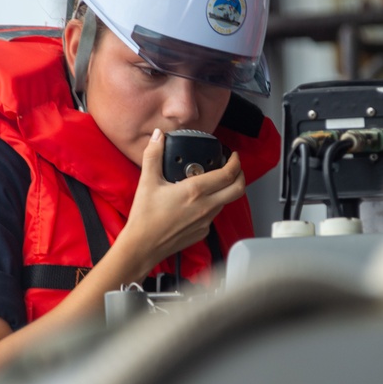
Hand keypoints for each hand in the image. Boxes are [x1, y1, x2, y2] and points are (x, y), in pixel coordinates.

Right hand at [116, 128, 244, 278]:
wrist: (142, 246)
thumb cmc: (145, 218)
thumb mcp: (147, 182)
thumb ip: (153, 155)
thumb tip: (158, 136)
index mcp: (195, 191)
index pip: (228, 174)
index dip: (235, 162)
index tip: (233, 155)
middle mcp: (206, 207)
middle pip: (237, 189)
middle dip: (240, 175)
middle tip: (233, 167)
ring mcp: (206, 221)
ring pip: (226, 202)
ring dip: (225, 190)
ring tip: (213, 182)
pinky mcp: (202, 232)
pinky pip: (214, 215)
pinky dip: (212, 205)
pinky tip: (198, 201)